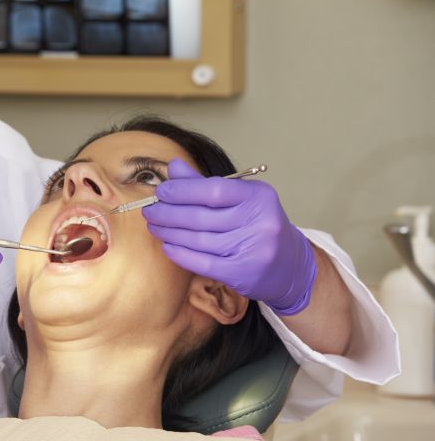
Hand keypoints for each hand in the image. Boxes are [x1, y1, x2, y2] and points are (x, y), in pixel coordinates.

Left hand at [142, 159, 316, 315]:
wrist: (289, 265)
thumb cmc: (258, 225)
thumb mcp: (240, 199)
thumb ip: (204, 183)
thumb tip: (173, 167)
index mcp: (258, 197)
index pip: (212, 189)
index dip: (182, 190)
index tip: (162, 191)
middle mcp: (259, 221)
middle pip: (200, 216)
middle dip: (168, 213)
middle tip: (150, 211)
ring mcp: (253, 249)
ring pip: (198, 240)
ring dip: (170, 233)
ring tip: (155, 227)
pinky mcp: (243, 273)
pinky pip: (202, 262)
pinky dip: (180, 254)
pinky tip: (167, 246)